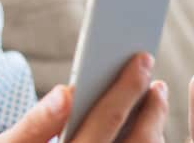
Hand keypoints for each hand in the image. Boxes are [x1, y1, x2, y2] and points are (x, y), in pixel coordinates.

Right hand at [0, 52, 168, 142]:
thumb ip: (35, 124)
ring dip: (155, 130)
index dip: (127, 87)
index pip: (106, 119)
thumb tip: (66, 93)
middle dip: (152, 108)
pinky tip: (143, 134)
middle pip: (137, 141)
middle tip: (158, 83)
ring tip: (153, 105)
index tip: (142, 60)